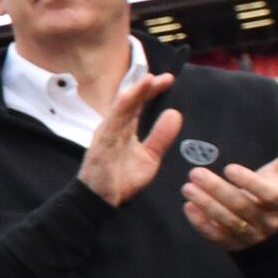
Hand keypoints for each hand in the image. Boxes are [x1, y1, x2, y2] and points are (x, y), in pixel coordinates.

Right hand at [78, 67, 182, 206]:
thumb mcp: (149, 157)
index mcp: (123, 128)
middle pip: (130, 101)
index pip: (138, 104)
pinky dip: (120, 108)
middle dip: (146, 88)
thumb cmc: (121, 178)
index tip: (168, 80)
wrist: (102, 200)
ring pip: (121, 108)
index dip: (151, 91)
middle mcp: (114, 126)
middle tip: (165, 78)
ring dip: (134, 93)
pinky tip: (129, 96)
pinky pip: (112, 122)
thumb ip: (161, 137)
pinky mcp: (102, 143)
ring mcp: (107, 133)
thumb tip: (175, 114)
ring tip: (148, 80)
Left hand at [181, 123, 277, 251]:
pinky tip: (188, 207)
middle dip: (217, 190)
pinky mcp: (233, 244)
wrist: (270, 226)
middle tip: (194, 172)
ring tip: (187, 188)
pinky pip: (217, 237)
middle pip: (242, 207)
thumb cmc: (274, 189)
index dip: (250, 182)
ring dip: (206, 205)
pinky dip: (201, 224)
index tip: (229, 167)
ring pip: (228, 222)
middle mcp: (267, 222)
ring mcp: (250, 235)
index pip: (268, 195)